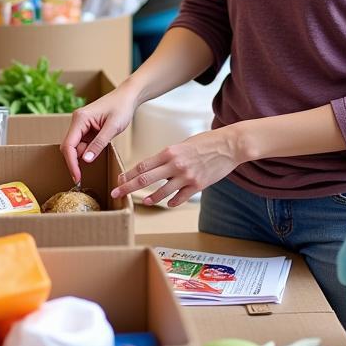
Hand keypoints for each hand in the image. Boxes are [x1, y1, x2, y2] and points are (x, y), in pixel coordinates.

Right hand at [60, 87, 138, 183]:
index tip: (76, 178)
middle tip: (81, 178)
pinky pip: (83, 144)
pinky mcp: (86, 128)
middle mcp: (77, 121)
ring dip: (83, 156)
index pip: (68, 145)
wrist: (128, 96)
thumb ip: (98, 144)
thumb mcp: (113, 127)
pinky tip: (96, 155)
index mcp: (80, 119)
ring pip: (76, 147)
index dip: (71, 163)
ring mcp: (81, 125)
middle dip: (75, 162)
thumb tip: (85, 160)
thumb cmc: (122, 107)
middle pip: (69, 147)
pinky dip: (88, 151)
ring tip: (96, 162)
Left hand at [111, 129, 239, 207]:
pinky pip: (180, 198)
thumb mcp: (182, 145)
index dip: (128, 174)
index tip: (118, 179)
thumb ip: (168, 157)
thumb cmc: (206, 142)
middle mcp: (175, 165)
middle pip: (145, 179)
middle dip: (128, 187)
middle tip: (116, 193)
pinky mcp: (198, 186)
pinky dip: (172, 201)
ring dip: (150, 198)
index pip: (143, 165)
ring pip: (161, 192)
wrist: (229, 145)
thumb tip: (156, 168)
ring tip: (143, 201)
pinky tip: (168, 203)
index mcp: (169, 152)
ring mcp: (186, 177)